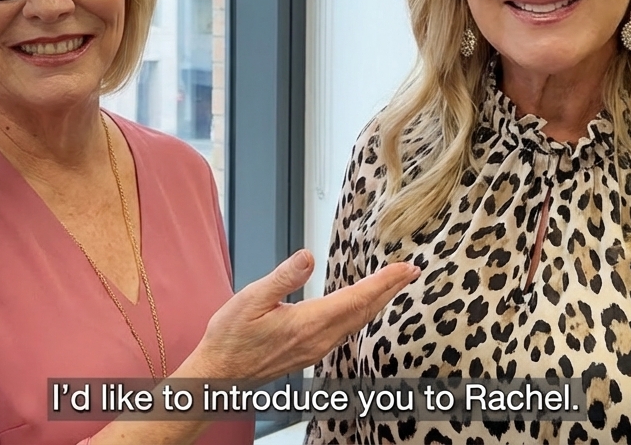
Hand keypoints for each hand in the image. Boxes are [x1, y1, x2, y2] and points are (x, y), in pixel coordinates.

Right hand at [189, 249, 418, 381]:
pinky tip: (361, 307)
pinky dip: (361, 314)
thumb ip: (283, 277)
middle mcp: (319, 339)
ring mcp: (316, 349)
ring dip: (378, 302)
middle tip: (411, 272)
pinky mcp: (310, 352)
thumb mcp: (250, 299)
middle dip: (390, 290)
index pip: (356, 299)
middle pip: (364, 312)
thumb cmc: (230, 338)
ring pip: (357, 323)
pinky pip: (346, 331)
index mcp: (308, 323)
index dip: (384, 282)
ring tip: (393, 285)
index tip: (405, 268)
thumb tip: (308, 256)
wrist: (220, 375)